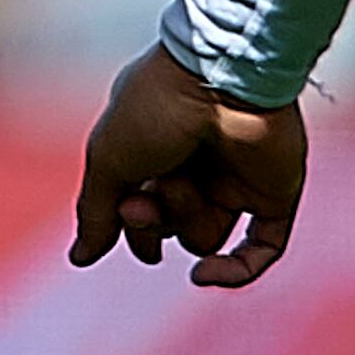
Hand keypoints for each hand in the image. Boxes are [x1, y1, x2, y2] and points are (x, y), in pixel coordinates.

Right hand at [67, 43, 304, 288]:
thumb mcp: (108, 158)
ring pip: (206, 236)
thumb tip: (80, 258)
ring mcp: (235, 182)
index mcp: (153, 153)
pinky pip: (260, 250)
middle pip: (168, 227)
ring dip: (188, 219)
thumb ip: (96, 212)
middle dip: (154, 222)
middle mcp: (194, 168)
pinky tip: (205, 276)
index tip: (125, 210)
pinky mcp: (274, 194)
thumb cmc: (156, 108)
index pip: (137, 211)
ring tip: (186, 183)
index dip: (129, 223)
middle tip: (146, 202)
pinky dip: (236, 271)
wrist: (221, 79)